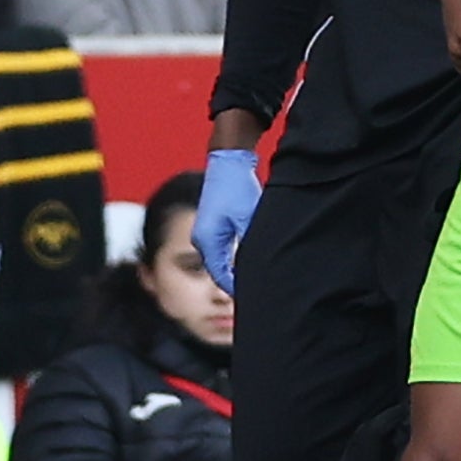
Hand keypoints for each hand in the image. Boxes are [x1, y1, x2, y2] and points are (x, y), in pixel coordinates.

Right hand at [194, 147, 262, 295]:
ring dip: (236, 271)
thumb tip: (258, 266)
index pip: (221, 275)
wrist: (228, 162)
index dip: (238, 288)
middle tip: (258, 294)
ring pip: (221, 261)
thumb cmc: (238, 187)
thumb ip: (250, 243)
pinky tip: (248, 263)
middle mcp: (202, 239)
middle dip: (237, 283)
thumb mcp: (248, 218)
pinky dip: (234, 260)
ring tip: (255, 282)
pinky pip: (222, 251)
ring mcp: (205, 233)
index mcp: (207, 240)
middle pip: (219, 271)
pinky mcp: (212, 227)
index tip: (255, 298)